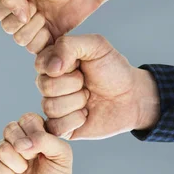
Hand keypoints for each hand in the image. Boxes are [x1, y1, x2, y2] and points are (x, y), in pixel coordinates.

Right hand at [0, 0, 103, 47]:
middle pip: (8, 28)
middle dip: (26, 18)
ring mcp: (31, 30)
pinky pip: (34, 49)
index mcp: (12, 0)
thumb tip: (18, 18)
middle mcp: (18, 16)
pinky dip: (43, 40)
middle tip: (40, 8)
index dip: (10, 9)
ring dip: (35, 28)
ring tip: (47, 17)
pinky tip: (52, 28)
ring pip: (20, 40)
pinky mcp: (45, 41)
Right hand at [0, 113, 72, 173]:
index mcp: (37, 132)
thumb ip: (47, 140)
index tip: (42, 151)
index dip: (33, 133)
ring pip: (1, 147)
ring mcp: (6, 152)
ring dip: (15, 164)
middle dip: (22, 148)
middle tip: (31, 161)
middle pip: (10, 128)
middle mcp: (20, 139)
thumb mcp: (63, 157)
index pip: (28, 118)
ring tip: (23, 173)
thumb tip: (24, 141)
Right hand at [35, 34, 159, 138]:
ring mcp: (53, 106)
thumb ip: (68, 46)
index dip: (63, 66)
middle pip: (45, 86)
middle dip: (74, 84)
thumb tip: (50, 67)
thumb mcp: (96, 45)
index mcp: (52, 63)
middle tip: (87, 83)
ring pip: (50, 107)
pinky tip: (86, 115)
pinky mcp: (60, 127)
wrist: (132, 97)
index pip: (40, 64)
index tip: (80, 64)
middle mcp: (48, 84)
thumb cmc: (113, 69)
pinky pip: (55, 127)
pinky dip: (75, 120)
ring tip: (88, 98)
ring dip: (77, 102)